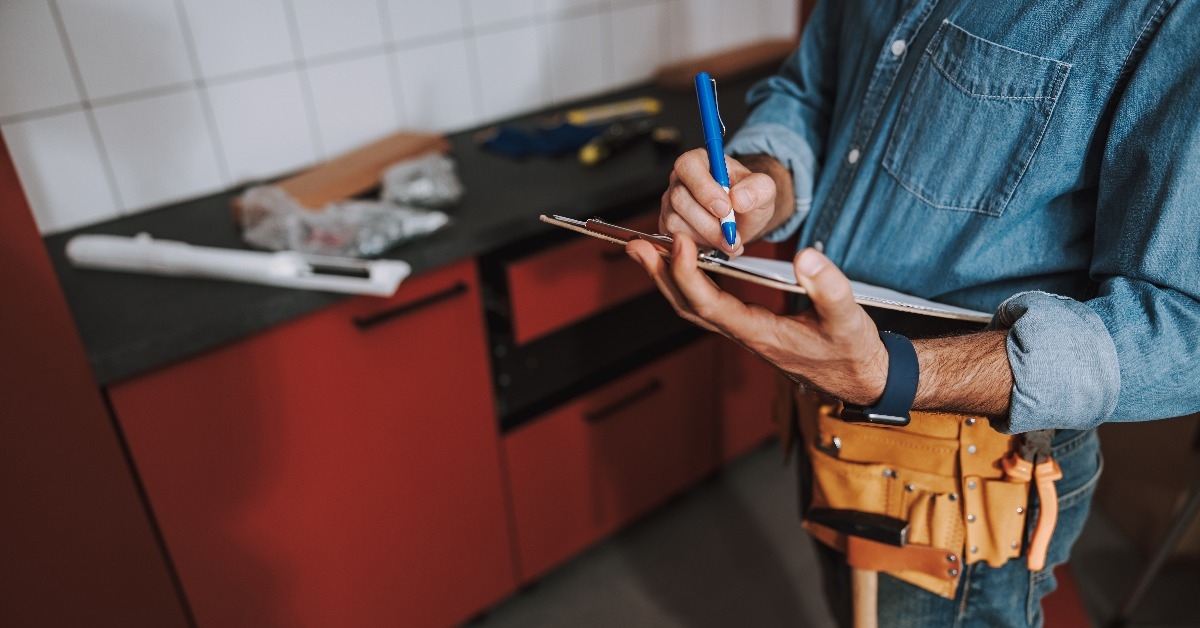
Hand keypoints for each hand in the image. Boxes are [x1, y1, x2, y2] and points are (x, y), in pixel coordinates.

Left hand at [626, 233, 888, 405]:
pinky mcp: (750, 327)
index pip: (710, 304)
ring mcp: (744, 332)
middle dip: (661, 276)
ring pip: (694, 307)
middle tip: (636, 246)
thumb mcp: (849, 319)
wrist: (860, 378)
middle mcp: (744, 334)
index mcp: (761, 333)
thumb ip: (830, 288)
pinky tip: (687, 262)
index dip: (688, 274)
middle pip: (688, 307)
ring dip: (669, 279)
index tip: (680, 243)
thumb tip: (807, 255)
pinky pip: (708, 305)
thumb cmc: (853, 351)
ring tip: (648, 250)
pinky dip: (690, 282)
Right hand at [660, 149, 781, 256]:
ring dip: (705, 236)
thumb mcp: (764, 189)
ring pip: (675, 221)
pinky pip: (675, 237)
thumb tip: (739, 198)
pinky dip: (698, 245)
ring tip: (730, 241)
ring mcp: (670, 203)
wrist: (743, 218)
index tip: (726, 209)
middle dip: (707, 222)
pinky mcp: (668, 225)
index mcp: (699, 161)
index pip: (688, 167)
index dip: (704, 189)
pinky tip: (718, 245)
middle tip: (731, 234)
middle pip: (679, 199)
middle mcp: (680, 180)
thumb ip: (759, 187)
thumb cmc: (748, 198)